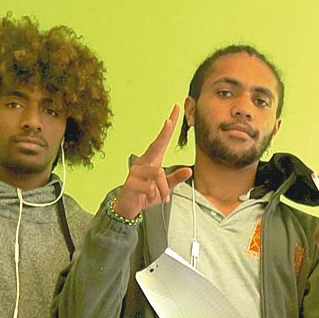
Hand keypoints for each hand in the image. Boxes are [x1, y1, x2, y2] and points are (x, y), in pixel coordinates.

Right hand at [111, 106, 192, 220]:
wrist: (129, 208)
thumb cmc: (146, 194)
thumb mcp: (165, 188)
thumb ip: (176, 178)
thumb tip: (189, 170)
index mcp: (153, 160)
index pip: (163, 139)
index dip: (170, 125)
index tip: (176, 109)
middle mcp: (144, 161)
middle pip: (156, 145)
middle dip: (163, 133)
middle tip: (169, 121)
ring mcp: (136, 171)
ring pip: (157, 174)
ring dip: (163, 188)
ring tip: (163, 198)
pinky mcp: (131, 182)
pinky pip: (149, 187)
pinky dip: (153, 195)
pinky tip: (148, 198)